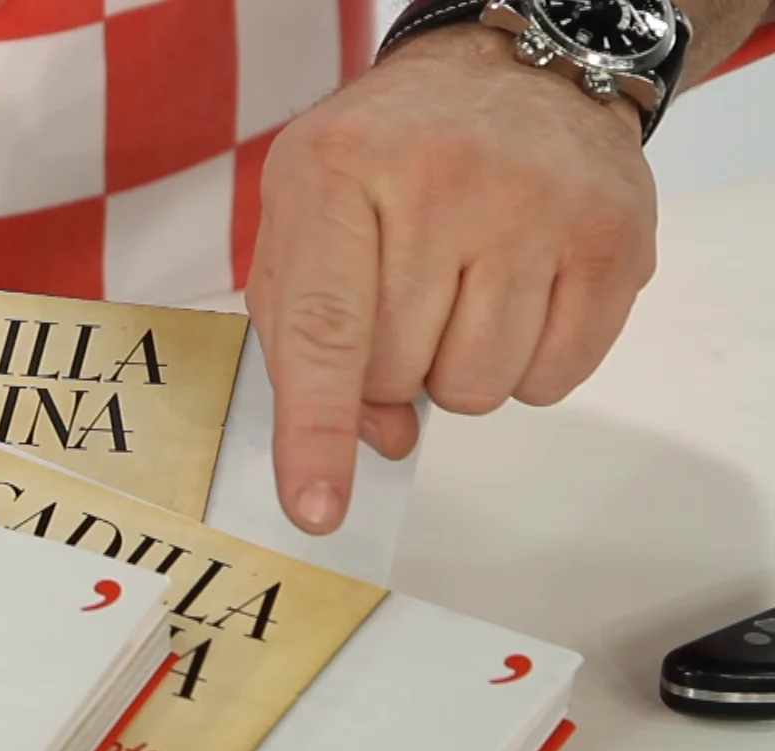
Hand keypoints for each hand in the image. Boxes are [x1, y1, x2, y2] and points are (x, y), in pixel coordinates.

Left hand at [245, 24, 656, 533]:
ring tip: (463, 286)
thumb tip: (376, 440)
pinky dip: (526, 363)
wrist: (513, 74)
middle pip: (401, 374)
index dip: (317, 432)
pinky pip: (554, 379)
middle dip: (390, 365)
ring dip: (458, 367)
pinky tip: (517, 292)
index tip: (316, 509)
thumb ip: (303, 339)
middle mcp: (442, 184)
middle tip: (404, 293)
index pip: (325, 331)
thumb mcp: (302, 220)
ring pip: (478, 388)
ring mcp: (538, 208)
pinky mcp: (614, 240)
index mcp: (337, 173)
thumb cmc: (385, 160)